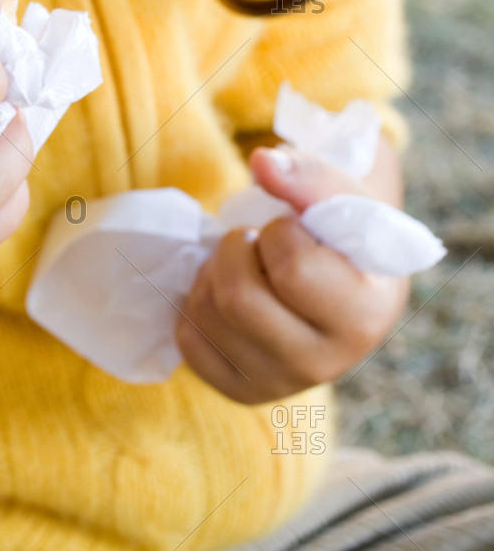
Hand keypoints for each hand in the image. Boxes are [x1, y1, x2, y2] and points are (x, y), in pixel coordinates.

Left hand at [174, 137, 408, 403]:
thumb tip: (261, 161)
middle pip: (237, 297)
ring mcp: (279, 384)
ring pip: (206, 314)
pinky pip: (186, 341)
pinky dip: (195, 305)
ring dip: (213, 271)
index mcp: (363, 316)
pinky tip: (227, 296)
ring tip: (245, 265)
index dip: (278, 232)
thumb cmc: (339, 233)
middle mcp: (324, 364)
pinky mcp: (240, 390)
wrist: (337, 280)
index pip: (292, 266)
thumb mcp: (337, 196)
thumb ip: (306, 174)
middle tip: (255, 242)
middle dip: (235, 249)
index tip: (293, 229)